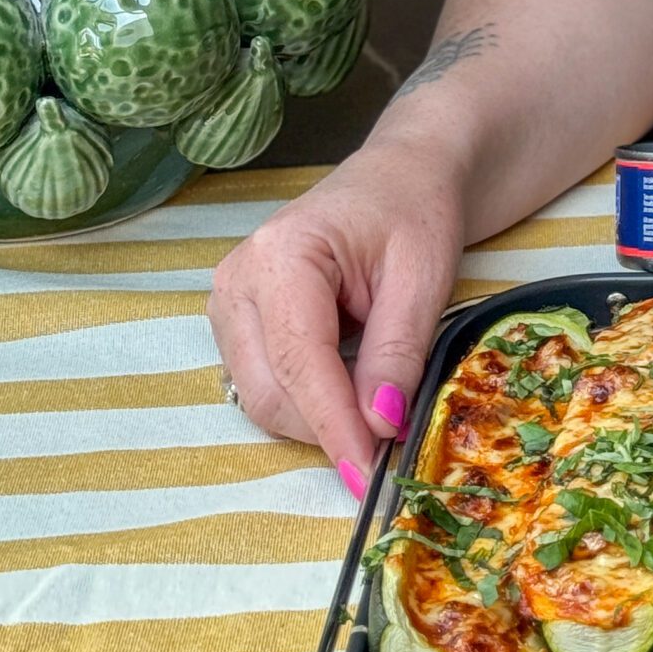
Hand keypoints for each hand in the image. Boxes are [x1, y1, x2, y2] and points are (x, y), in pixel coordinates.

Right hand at [208, 151, 463, 493]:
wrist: (402, 176)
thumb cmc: (415, 211)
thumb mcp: (423, 276)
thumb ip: (397, 350)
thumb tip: (378, 426)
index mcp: (281, 255)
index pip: (300, 363)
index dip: (334, 426)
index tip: (366, 475)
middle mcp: (237, 279)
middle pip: (268, 390)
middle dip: (324, 429)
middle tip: (385, 449)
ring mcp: (229, 301)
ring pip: (259, 397)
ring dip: (315, 419)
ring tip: (374, 406)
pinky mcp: (237, 321)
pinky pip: (263, 383)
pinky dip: (306, 402)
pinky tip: (349, 389)